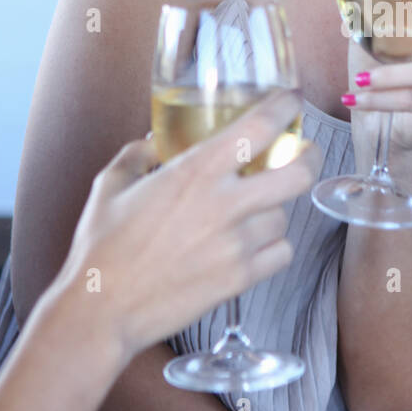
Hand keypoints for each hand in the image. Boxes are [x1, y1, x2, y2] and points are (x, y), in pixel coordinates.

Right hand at [49, 89, 322, 363]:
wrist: (102, 309)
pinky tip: (253, 244)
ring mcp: (237, 244)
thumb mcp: (111, 185)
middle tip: (303, 152)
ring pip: (285, 216)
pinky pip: (281, 254)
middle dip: (309, 157)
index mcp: (196, 171)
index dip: (284, 107)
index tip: (291, 101)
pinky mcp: (241, 279)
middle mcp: (225, 204)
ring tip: (252, 211)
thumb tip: (155, 141)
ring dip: (274, 209)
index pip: (260, 127)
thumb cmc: (102, 247)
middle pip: (299, 173)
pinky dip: (274, 247)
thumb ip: (139, 154)